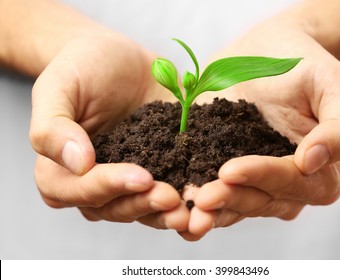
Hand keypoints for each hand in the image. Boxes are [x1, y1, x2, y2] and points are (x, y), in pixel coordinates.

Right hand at [30, 32, 188, 229]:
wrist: (117, 57)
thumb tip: (78, 164)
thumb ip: (53, 127)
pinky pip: (170, 187)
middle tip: (172, 198)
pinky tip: (205, 194)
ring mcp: (129, 178)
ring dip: (166, 212)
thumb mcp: (59, 86)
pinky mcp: (159, 168)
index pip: (80, 190)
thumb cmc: (82, 67)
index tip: (140, 177)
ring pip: (143, 208)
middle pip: (115, 207)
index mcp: (62, 171)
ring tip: (191, 208)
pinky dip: (186, 195)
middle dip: (144, 204)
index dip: (109, 187)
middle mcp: (95, 183)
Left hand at [179, 23, 339, 240]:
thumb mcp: (335, 86)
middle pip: (260, 200)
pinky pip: (212, 191)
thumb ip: (339, 128)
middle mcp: (286, 185)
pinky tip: (174, 200)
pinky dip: (193, 199)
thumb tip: (313, 162)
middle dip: (230, 198)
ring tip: (183, 207)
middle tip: (200, 197)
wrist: (269, 51)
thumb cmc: (305, 65)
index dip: (262, 177)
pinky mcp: (224, 171)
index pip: (291, 181)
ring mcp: (254, 182)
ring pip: (234, 204)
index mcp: (320, 172)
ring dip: (209, 209)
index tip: (230, 170)